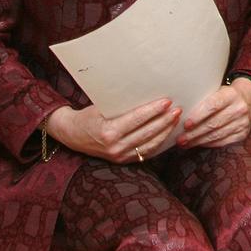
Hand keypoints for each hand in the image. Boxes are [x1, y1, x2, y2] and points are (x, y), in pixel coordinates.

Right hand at [45, 98, 181, 164]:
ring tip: (176, 119)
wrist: (72, 135)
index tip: (167, 101)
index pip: (137, 119)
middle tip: (178, 109)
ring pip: (149, 144)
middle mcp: (115, 146)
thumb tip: (145, 90)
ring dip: (165, 131)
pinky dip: (158, 143)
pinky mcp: (123, 160)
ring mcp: (119, 156)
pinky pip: (146, 152)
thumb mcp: (100, 107)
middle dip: (165, 121)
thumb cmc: (88, 116)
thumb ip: (121, 104)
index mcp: (109, 131)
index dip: (153, 110)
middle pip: (147, 132)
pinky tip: (168, 133)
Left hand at [178, 80, 250, 149]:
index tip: (186, 124)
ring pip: (217, 135)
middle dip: (194, 133)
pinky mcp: (243, 134)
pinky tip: (198, 144)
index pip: (213, 106)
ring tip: (185, 143)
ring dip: (198, 141)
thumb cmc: (226, 94)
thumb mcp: (218, 90)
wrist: (249, 99)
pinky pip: (222, 142)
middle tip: (180, 139)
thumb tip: (180, 113)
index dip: (198, 116)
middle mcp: (239, 109)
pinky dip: (208, 144)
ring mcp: (242, 123)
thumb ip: (204, 99)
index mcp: (232, 95)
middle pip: (213, 123)